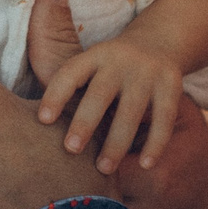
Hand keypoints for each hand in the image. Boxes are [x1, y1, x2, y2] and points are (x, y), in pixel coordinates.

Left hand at [36, 31, 186, 173]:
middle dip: (85, 122)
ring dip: (117, 141)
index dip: (56, 95)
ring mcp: (147, 73)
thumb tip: (36, 126)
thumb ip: (70, 89)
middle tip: (71, 149)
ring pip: (131, 110)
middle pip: (100, 93)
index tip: (43, 120)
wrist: (160, 39)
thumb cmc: (111, 68)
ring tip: (104, 169)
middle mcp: (120, 61)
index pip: (70, 73)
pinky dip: (155, 143)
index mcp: (94, 56)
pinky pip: (163, 118)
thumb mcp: (91, 65)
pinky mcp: (172, 85)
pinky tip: (146, 165)